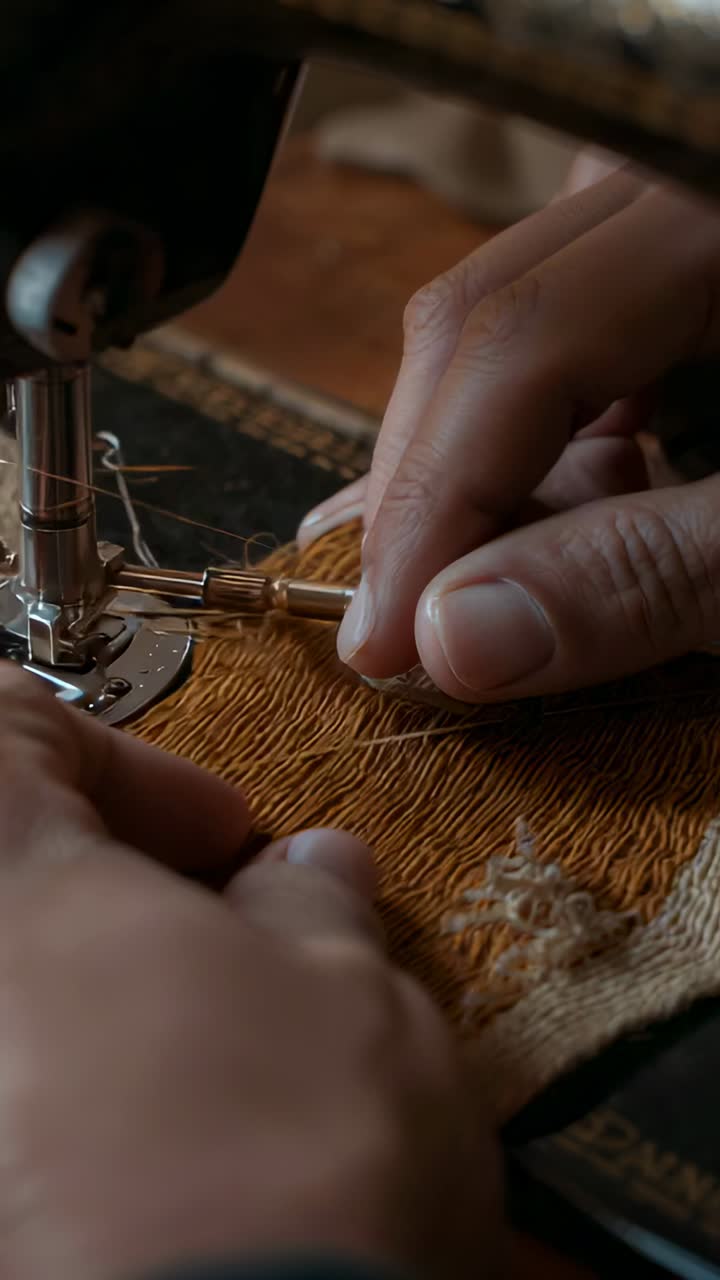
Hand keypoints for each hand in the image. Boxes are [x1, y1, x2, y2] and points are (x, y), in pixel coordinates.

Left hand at [0, 665, 501, 1279]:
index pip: (2, 723)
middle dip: (115, 897)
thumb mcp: (347, 992)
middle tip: (225, 946)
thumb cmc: (277, 1172)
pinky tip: (170, 1155)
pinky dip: (76, 1102)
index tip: (219, 837)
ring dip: (107, 1009)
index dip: (120, 762)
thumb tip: (313, 876)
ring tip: (219, 1065)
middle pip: (6, 878)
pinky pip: (22, 1109)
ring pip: (21, 1004)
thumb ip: (314, 907)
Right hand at [300, 163, 719, 701]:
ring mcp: (656, 215)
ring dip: (459, 468)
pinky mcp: (662, 255)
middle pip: (479, 318)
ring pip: (496, 323)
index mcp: (711, 208)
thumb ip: (649, 572)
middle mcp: (665, 188)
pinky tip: (513, 517)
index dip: (431, 502)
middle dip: (421, 489)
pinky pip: (549, 332)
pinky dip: (518, 440)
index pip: (516, 342)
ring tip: (438, 587)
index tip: (385, 639)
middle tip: (390, 627)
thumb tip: (455, 637)